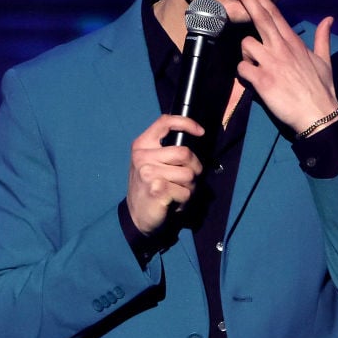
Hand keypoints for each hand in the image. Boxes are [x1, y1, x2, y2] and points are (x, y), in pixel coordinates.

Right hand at [126, 115, 204, 234]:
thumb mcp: (151, 162)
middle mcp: (142, 156)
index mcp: (142, 144)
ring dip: (190, 186)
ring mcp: (148, 173)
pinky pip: (186, 192)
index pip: (165, 121)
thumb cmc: (150, 186)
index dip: (187, 123)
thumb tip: (195, 138)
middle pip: (185, 153)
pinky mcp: (156, 189)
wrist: (137, 216)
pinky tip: (173, 201)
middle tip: (188, 179)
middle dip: (195, 168)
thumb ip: (167, 149)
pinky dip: (185, 200)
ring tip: (178, 191)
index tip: (200, 132)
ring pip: (189, 174)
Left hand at [231, 0, 337, 134]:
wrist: (319, 115)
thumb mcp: (324, 60)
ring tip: (257, 65)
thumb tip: (329, 19)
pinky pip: (242, 69)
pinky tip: (252, 79)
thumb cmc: (322, 89)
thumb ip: (322, 38)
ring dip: (246, 53)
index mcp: (294, 42)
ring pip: (246, 44)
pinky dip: (243, 73)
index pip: (274, 13)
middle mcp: (282, 48)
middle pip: (260, 17)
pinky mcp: (263, 80)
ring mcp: (272, 63)